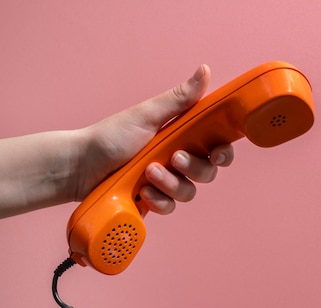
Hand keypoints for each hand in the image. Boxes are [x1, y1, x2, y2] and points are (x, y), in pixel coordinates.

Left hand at [79, 64, 233, 214]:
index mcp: (181, 137)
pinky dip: (158, 201)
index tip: (216, 153)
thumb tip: (205, 71)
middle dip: (194, 168)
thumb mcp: (147, 115)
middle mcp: (177, 161)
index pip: (216, 147)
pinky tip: (141, 193)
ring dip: (170, 184)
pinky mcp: (153, 201)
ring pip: (189, 192)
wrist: (81, 166)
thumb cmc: (111, 137)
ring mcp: (165, 183)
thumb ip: (179, 99)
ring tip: (147, 174)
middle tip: (174, 158)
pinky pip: (170, 208)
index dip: (223, 153)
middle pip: (207, 173)